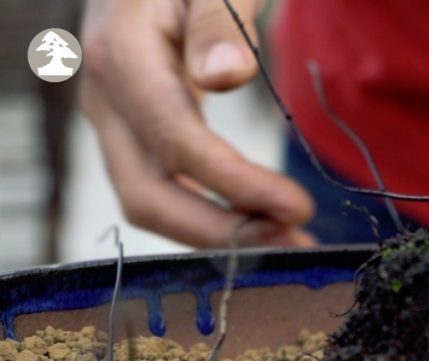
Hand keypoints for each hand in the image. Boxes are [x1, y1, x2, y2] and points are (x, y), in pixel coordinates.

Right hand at [80, 0, 314, 247]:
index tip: (297, 207)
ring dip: (218, 234)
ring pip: (150, 201)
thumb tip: (224, 76)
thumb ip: (219, 23)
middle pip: (147, 195)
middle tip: (293, 243)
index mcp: (124, 56)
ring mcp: (112, 118)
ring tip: (288, 240)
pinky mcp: (130, 130)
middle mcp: (105, 97)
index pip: (178, 145)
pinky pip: (161, 187)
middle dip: (221, 233)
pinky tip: (259, 221)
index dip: (237, 186)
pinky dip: (209, 212)